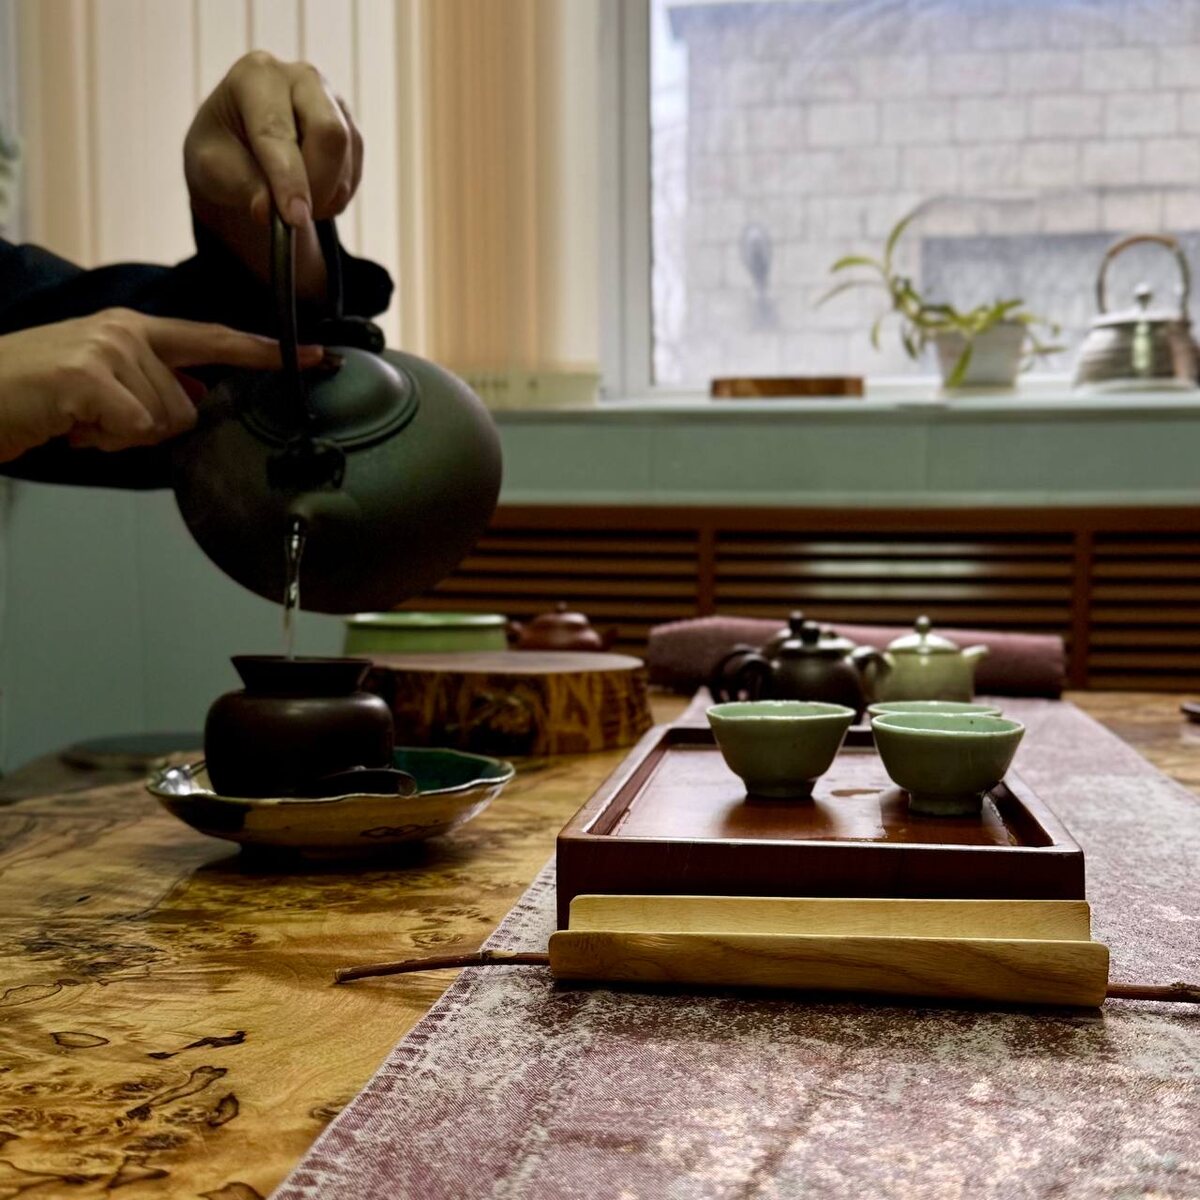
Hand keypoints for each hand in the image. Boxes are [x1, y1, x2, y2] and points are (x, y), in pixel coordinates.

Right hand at [0, 308, 320, 462]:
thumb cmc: (35, 395)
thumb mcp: (102, 384)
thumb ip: (153, 386)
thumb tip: (193, 398)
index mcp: (134, 329)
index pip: (214, 340)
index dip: (265, 353)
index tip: (317, 356)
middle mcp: (126, 331)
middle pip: (188, 407)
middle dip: (147, 429)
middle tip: (96, 418)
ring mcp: (108, 349)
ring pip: (163, 423)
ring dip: (120, 436)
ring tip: (77, 417)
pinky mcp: (88, 376)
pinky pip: (133, 430)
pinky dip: (102, 441)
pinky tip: (70, 423)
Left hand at [184, 52, 362, 296]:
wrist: (240, 147)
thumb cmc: (221, 152)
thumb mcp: (212, 169)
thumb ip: (240, 186)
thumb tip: (268, 212)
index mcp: (256, 75)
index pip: (277, 129)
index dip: (288, 179)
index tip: (294, 219)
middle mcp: (300, 77)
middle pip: (329, 132)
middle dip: (317, 185)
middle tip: (296, 218)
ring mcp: (333, 101)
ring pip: (346, 157)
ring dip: (325, 196)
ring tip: (293, 206)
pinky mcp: (351, 128)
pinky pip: (355, 172)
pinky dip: (335, 197)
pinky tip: (310, 195)